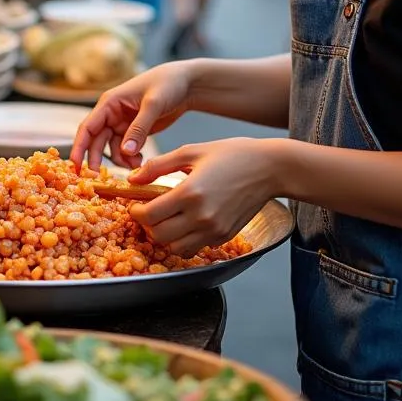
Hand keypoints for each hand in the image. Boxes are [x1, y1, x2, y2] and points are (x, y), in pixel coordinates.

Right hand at [70, 61, 196, 171]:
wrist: (186, 83)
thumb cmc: (167, 84)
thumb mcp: (153, 104)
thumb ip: (139, 128)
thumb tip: (126, 152)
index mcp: (110, 102)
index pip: (88, 127)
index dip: (79, 147)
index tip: (74, 166)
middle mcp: (112, 113)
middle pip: (96, 141)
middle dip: (97, 159)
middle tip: (100, 178)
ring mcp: (122, 123)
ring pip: (112, 148)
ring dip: (120, 160)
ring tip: (136, 167)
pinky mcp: (134, 130)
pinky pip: (125, 149)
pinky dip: (130, 158)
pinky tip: (141, 161)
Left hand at [128, 138, 282, 256]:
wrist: (270, 168)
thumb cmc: (232, 154)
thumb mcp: (191, 151)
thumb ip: (158, 166)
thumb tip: (132, 179)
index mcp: (190, 192)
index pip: (150, 215)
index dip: (135, 212)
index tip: (134, 205)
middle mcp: (201, 216)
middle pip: (159, 236)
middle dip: (147, 226)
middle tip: (147, 212)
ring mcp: (214, 229)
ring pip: (176, 248)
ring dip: (164, 237)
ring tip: (165, 220)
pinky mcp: (224, 236)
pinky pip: (195, 248)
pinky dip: (183, 241)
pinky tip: (185, 223)